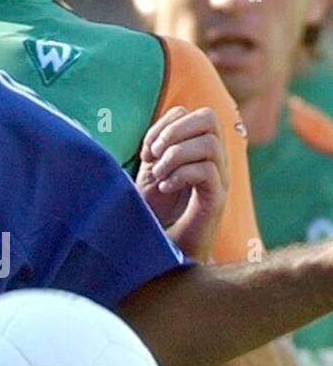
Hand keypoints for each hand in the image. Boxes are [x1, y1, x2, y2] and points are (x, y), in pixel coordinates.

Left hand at [135, 106, 227, 261]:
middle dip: (175, 130)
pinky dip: (181, 174)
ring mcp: (219, 179)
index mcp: (200, 151)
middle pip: (209, 118)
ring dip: (176, 154)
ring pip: (210, 143)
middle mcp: (215, 161)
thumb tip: (163, 122)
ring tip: (158, 174)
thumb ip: (160, 146)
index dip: (167, 124)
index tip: (146, 152)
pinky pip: (207, 171)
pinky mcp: (216, 199)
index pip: (196, 114)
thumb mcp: (153, 171)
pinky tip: (165, 188)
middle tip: (154, 155)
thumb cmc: (155, 212)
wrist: (163, 250)